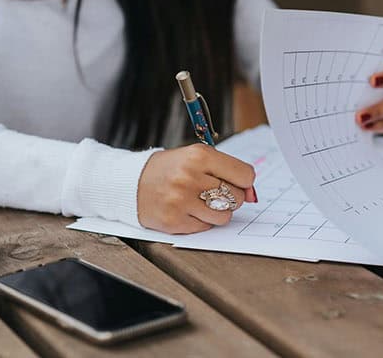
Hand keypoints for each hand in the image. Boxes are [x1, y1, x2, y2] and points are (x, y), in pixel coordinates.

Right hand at [137, 144, 256, 233]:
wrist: (130, 183)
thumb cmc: (168, 169)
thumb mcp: (195, 158)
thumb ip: (226, 170)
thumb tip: (252, 194)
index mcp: (199, 155)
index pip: (245, 175)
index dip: (244, 181)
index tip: (235, 181)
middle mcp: (190, 177)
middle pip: (237, 197)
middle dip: (230, 197)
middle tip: (213, 191)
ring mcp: (181, 201)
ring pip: (224, 216)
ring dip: (218, 212)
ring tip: (201, 202)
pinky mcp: (174, 221)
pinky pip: (206, 227)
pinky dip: (201, 221)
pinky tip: (187, 210)